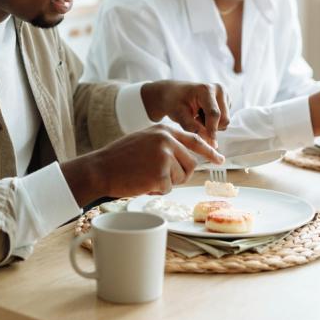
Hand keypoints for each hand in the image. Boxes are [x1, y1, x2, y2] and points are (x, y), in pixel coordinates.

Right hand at [60, 125, 224, 205]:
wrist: (100, 168)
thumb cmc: (120, 158)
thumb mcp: (145, 140)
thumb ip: (166, 144)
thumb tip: (188, 157)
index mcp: (163, 130)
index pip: (194, 140)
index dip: (209, 151)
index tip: (220, 159)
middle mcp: (166, 140)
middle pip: (190, 163)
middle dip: (179, 174)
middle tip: (160, 177)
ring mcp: (164, 156)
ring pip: (180, 177)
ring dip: (166, 182)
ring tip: (146, 176)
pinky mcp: (160, 173)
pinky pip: (168, 188)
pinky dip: (156, 189)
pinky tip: (142, 182)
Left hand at [140, 80, 230, 147]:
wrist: (173, 93)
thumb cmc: (174, 102)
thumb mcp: (178, 114)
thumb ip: (192, 126)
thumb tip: (208, 141)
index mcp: (206, 89)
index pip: (214, 114)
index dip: (212, 129)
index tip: (208, 143)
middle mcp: (219, 90)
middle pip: (224, 119)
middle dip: (211, 127)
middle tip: (194, 122)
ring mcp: (224, 96)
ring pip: (225, 122)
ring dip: (211, 125)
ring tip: (197, 117)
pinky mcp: (226, 102)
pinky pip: (223, 121)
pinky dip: (213, 122)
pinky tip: (202, 115)